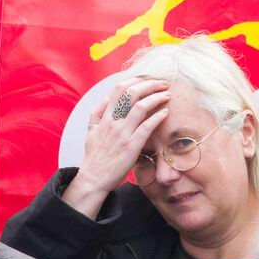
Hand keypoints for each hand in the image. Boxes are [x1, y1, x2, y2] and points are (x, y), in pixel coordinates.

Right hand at [60, 79, 170, 217]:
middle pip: (132, 93)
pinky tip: (165, 113)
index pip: (119, 89)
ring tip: (167, 95)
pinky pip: (146, 127)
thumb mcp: (91, 131)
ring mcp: (122, 134)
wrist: (94, 178)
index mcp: (105, 117)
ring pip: (141, 107)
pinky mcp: (131, 147)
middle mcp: (113, 122)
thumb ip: (97, 113)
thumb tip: (107, 98)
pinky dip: (157, 117)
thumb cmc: (94, 156)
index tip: (147, 80)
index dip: (135, 80)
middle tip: (162, 84)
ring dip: (157, 97)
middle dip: (150, 84)